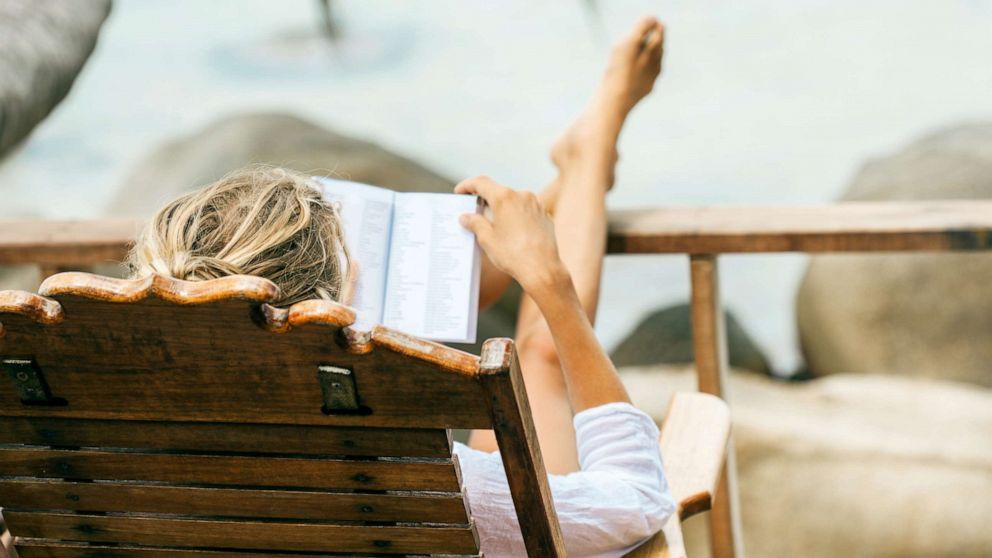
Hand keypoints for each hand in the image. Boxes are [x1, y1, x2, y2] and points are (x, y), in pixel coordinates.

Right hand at [455, 176, 565, 291]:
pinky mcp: (544, 215)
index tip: (460, 192)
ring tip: (493, 225)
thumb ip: (475, 223)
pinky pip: (526, 210)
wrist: (542, 269)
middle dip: (485, 200)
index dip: (468, 185)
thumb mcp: (487, 239)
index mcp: (505, 198)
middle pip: (498, 191)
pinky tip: (511, 231)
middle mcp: (522, 196)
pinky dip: (515, 216)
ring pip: (513, 200)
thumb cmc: (514, 255)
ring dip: (501, 208)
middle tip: (474, 212)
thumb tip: (466, 217)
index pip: (481, 183)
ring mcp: (535, 204)